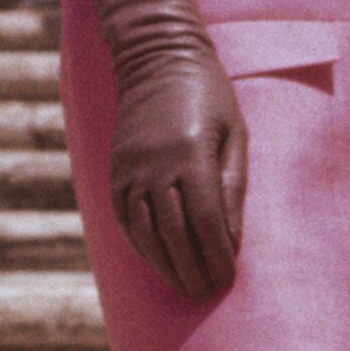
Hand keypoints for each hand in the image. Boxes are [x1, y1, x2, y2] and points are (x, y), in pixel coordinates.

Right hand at [52, 0, 246, 301]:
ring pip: (146, 232)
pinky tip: (158, 261)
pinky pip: (125, 219)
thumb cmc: (210, 94)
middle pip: (175, 233)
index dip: (218, 255)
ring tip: (186, 286)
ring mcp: (130, 169)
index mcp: (192, 154)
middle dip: (193, 268)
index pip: (207, 220)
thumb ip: (234, 186)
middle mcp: (156, 165)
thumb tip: (233, 238)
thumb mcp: (235, 133)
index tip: (227, 279)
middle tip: (207, 292)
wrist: (157, 58)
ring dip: (166, 265)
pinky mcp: (114, 172)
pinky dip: (142, 245)